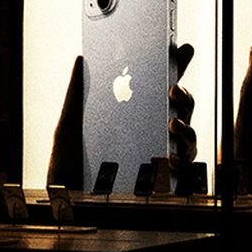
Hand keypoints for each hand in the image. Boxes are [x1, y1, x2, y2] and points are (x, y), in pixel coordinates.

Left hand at [47, 44, 196, 189]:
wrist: (64, 203)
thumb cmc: (69, 165)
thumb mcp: (68, 127)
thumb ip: (75, 95)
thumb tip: (81, 60)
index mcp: (132, 114)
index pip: (158, 86)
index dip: (175, 66)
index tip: (182, 48)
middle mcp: (150, 133)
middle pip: (179, 108)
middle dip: (183, 94)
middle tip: (172, 88)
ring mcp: (159, 157)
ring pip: (187, 137)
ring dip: (186, 127)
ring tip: (172, 122)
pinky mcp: (161, 183)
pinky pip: (183, 171)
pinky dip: (181, 162)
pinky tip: (169, 157)